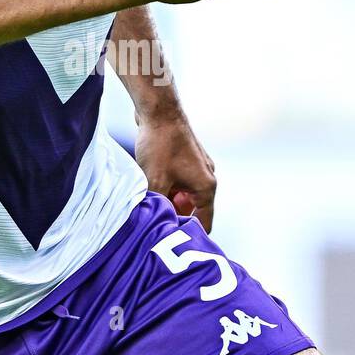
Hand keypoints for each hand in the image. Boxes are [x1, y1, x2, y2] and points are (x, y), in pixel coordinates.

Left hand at [134, 105, 216, 232]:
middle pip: (192, 210)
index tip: (172, 244)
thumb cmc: (160, 145)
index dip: (188, 235)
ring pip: (183, 195)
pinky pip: (178, 182)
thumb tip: (151, 227)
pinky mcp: (186, 158)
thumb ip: (158, 207)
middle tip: (154, 225)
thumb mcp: (155, 182)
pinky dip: (167, 188)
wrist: (159, 110)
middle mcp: (206, 177)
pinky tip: (148, 188)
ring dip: (169, 202)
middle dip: (174, 217)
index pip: (204, 223)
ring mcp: (197, 167)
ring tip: (149, 206)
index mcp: (206, 187)